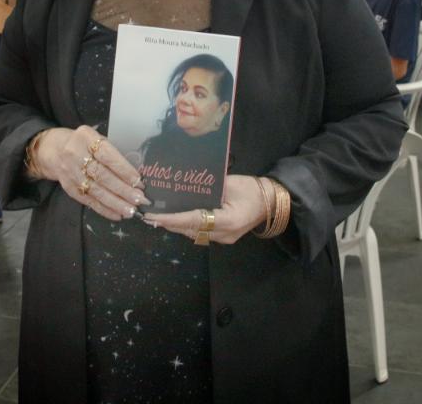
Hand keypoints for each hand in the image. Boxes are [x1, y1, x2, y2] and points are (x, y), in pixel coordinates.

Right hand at [34, 126, 148, 220]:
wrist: (53, 150)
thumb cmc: (84, 143)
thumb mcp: (95, 138)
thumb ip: (112, 152)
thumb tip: (136, 176)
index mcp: (85, 137)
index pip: (107, 155)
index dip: (123, 169)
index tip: (138, 181)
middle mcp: (75, 154)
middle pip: (102, 175)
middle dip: (123, 190)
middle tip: (140, 200)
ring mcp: (70, 173)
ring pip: (96, 191)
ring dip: (116, 203)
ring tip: (131, 211)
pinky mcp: (69, 188)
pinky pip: (89, 201)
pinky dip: (104, 209)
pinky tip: (117, 214)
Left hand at [144, 175, 266, 244]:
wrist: (272, 201)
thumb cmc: (253, 189)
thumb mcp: (231, 183)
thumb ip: (208, 187)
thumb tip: (186, 185)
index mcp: (228, 219)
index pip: (194, 219)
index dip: (172, 218)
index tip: (154, 216)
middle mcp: (224, 234)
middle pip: (191, 230)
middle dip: (169, 224)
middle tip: (149, 217)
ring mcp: (224, 239)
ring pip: (194, 234)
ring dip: (176, 226)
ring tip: (158, 218)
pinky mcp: (224, 238)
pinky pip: (201, 233)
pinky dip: (187, 226)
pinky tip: (176, 220)